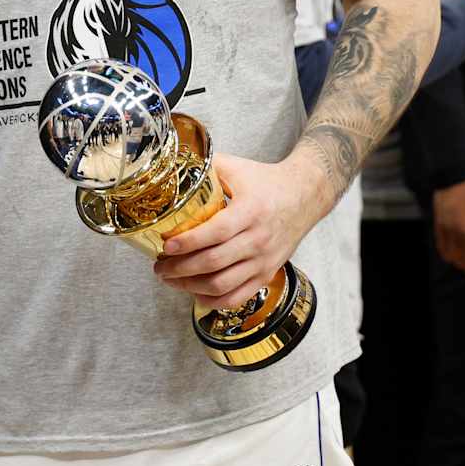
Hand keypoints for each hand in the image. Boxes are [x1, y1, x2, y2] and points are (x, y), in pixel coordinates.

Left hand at [154, 154, 319, 310]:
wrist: (305, 196)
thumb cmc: (267, 182)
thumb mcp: (236, 167)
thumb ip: (204, 166)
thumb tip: (170, 165)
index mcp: (250, 211)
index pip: (215, 232)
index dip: (188, 242)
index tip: (166, 246)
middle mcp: (258, 239)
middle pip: (214, 262)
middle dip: (179, 268)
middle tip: (159, 266)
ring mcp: (263, 260)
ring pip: (222, 284)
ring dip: (190, 286)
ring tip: (171, 278)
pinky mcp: (267, 274)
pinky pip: (238, 297)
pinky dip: (214, 300)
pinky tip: (195, 293)